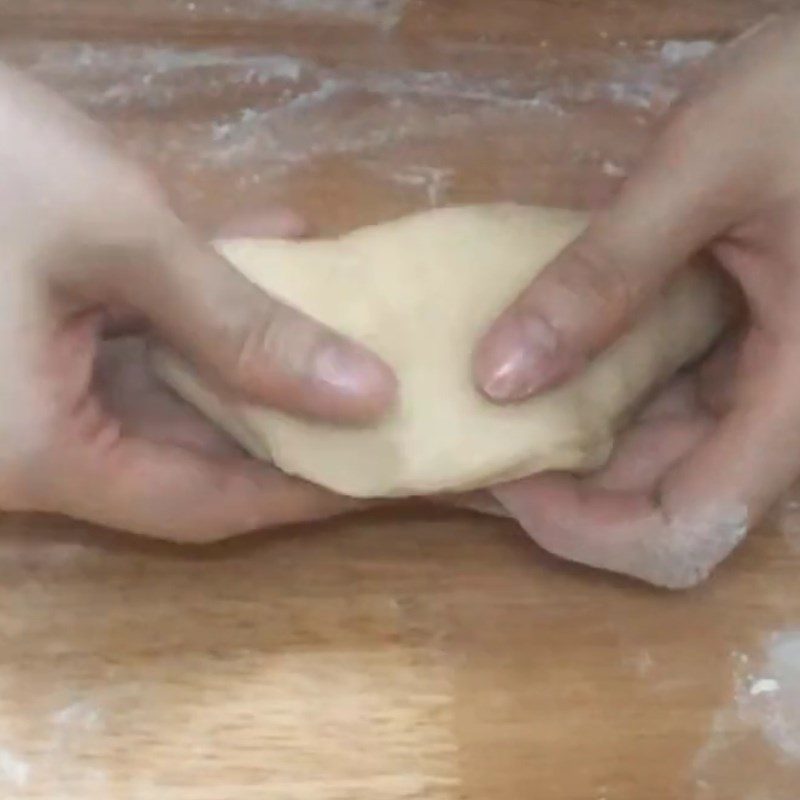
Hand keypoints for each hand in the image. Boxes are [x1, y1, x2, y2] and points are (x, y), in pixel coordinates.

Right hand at [0, 63, 395, 540]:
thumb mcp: (120, 241)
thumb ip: (244, 326)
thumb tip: (369, 394)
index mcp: (41, 453)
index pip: (203, 503)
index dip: (299, 493)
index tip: (381, 473)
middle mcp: (31, 446)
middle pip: (190, 456)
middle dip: (286, 421)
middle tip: (377, 401)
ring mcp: (27, 395)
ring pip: (170, 398)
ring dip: (255, 355)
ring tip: (346, 327)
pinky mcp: (32, 344)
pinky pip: (135, 347)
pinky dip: (203, 312)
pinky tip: (271, 257)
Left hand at [473, 16, 799, 587]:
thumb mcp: (704, 170)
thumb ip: (605, 273)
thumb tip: (499, 376)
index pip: (693, 521)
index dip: (592, 527)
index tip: (507, 481)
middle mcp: (788, 403)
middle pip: (673, 498)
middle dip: (571, 490)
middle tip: (479, 440)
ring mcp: (767, 378)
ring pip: (669, 455)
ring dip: (582, 447)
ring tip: (497, 411)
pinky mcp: (746, 346)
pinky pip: (673, 402)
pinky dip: (606, 399)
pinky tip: (550, 365)